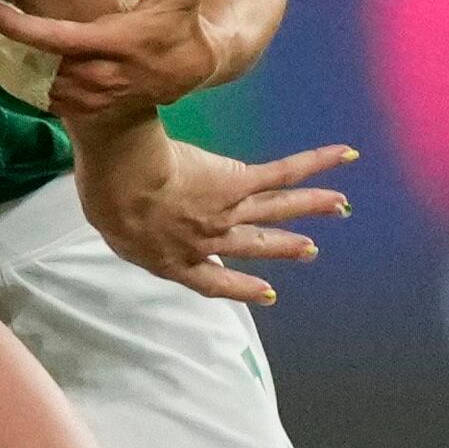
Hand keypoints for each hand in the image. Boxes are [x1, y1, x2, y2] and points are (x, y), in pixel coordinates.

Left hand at [0, 0, 224, 127]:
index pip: (59, 41)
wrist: (185, 75)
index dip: (22, 28)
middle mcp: (98, 78)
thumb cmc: (179, 23)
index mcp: (116, 47)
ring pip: (29, 81)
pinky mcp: (77, 107)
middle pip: (33, 62)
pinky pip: (34, 94)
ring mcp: (86, 98)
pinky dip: (11, 73)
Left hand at [75, 133, 357, 306]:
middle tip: (310, 249)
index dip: (242, 287)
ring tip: (339, 206)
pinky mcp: (237, 183)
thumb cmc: (106, 197)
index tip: (268, 292)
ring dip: (310, 207)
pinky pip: (281, 174)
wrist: (123, 181)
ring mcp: (227, 212)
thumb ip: (123, 221)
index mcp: (175, 259)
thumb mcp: (110, 221)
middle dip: (284, 246)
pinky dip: (314, 164)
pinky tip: (342, 155)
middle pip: (255, 243)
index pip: (214, 280)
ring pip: (277, 209)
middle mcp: (208, 240)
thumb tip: (112, 205)